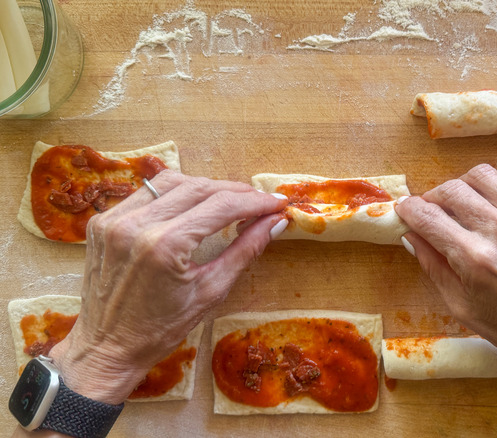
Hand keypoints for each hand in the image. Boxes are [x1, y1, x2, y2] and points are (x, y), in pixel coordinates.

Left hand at [48, 171, 287, 404]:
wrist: (107, 348)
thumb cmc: (161, 328)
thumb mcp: (211, 291)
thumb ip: (245, 250)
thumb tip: (275, 222)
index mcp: (164, 246)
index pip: (221, 206)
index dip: (255, 201)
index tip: (277, 203)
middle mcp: (136, 225)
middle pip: (199, 187)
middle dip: (235, 191)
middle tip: (260, 202)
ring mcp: (114, 220)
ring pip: (172, 182)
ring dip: (205, 187)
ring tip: (229, 202)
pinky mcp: (102, 221)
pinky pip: (147, 193)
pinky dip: (175, 194)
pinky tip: (192, 207)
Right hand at [395, 164, 496, 436]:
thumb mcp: (463, 308)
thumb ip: (433, 266)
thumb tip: (411, 235)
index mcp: (476, 259)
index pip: (427, 216)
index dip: (408, 210)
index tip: (404, 210)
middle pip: (452, 190)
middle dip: (433, 198)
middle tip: (432, 213)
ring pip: (483, 175)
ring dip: (465, 186)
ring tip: (464, 205)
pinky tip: (494, 202)